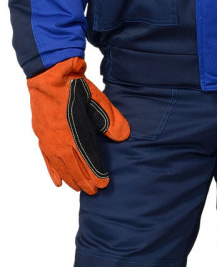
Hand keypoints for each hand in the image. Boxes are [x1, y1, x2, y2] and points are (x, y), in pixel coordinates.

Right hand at [27, 56, 129, 193]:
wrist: (50, 74)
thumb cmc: (75, 87)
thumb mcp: (97, 100)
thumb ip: (111, 120)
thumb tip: (123, 136)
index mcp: (75, 131)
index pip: (87, 159)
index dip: (95, 173)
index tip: (103, 184)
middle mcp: (60, 139)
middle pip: (74, 166)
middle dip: (84, 180)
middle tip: (94, 192)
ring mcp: (48, 138)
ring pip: (60, 166)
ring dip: (70, 178)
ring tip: (79, 189)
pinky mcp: (41, 135)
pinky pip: (47, 159)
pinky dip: (53, 171)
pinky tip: (58, 183)